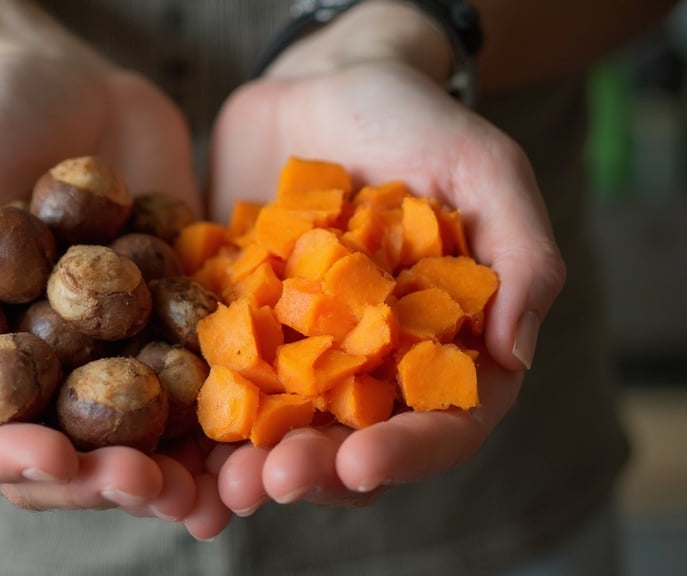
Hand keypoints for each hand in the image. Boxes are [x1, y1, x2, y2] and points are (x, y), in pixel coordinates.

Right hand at [0, 16, 228, 539]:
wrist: (70, 84)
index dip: (1, 456)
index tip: (51, 459)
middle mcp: (27, 372)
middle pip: (52, 456)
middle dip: (98, 483)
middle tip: (146, 485)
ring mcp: (98, 358)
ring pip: (126, 443)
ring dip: (168, 476)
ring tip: (209, 493)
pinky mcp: (162, 331)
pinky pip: (189, 387)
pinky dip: (219, 423)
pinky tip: (253, 440)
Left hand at [207, 3, 565, 514]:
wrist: (322, 82)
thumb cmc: (416, 119)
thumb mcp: (483, 168)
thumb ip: (520, 254)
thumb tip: (515, 356)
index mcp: (440, 344)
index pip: (440, 420)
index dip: (407, 453)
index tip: (361, 465)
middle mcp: (370, 363)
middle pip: (351, 441)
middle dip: (312, 470)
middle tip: (271, 483)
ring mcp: (298, 349)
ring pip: (278, 427)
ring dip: (248, 464)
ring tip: (218, 483)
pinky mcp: (238, 323)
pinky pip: (215, 377)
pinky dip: (195, 415)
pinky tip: (165, 438)